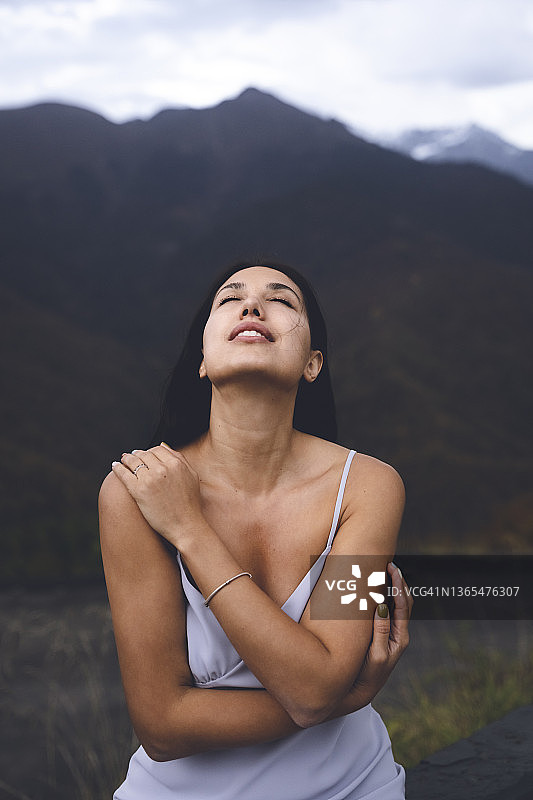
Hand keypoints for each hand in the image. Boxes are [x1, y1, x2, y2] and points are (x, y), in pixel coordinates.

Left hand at [111, 444, 203, 545]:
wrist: (185, 526)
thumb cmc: (190, 504)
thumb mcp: (191, 476)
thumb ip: (180, 459)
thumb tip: (164, 446)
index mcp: (176, 463)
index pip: (157, 449)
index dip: (150, 451)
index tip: (145, 454)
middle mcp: (162, 468)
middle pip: (144, 454)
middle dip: (137, 454)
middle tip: (131, 455)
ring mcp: (149, 479)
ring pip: (133, 462)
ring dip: (126, 459)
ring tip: (123, 459)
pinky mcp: (138, 491)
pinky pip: (124, 474)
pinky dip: (118, 468)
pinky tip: (115, 466)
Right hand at [332, 562, 412, 716]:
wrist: (362, 690)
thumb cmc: (369, 674)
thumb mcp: (376, 654)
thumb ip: (381, 630)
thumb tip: (384, 606)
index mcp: (400, 637)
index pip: (402, 604)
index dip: (398, 585)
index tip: (392, 568)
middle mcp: (399, 633)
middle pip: (404, 601)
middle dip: (398, 582)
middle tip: (389, 564)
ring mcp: (392, 633)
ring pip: (396, 605)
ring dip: (392, 587)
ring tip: (384, 571)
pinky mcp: (383, 634)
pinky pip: (387, 611)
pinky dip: (384, 597)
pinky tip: (375, 589)